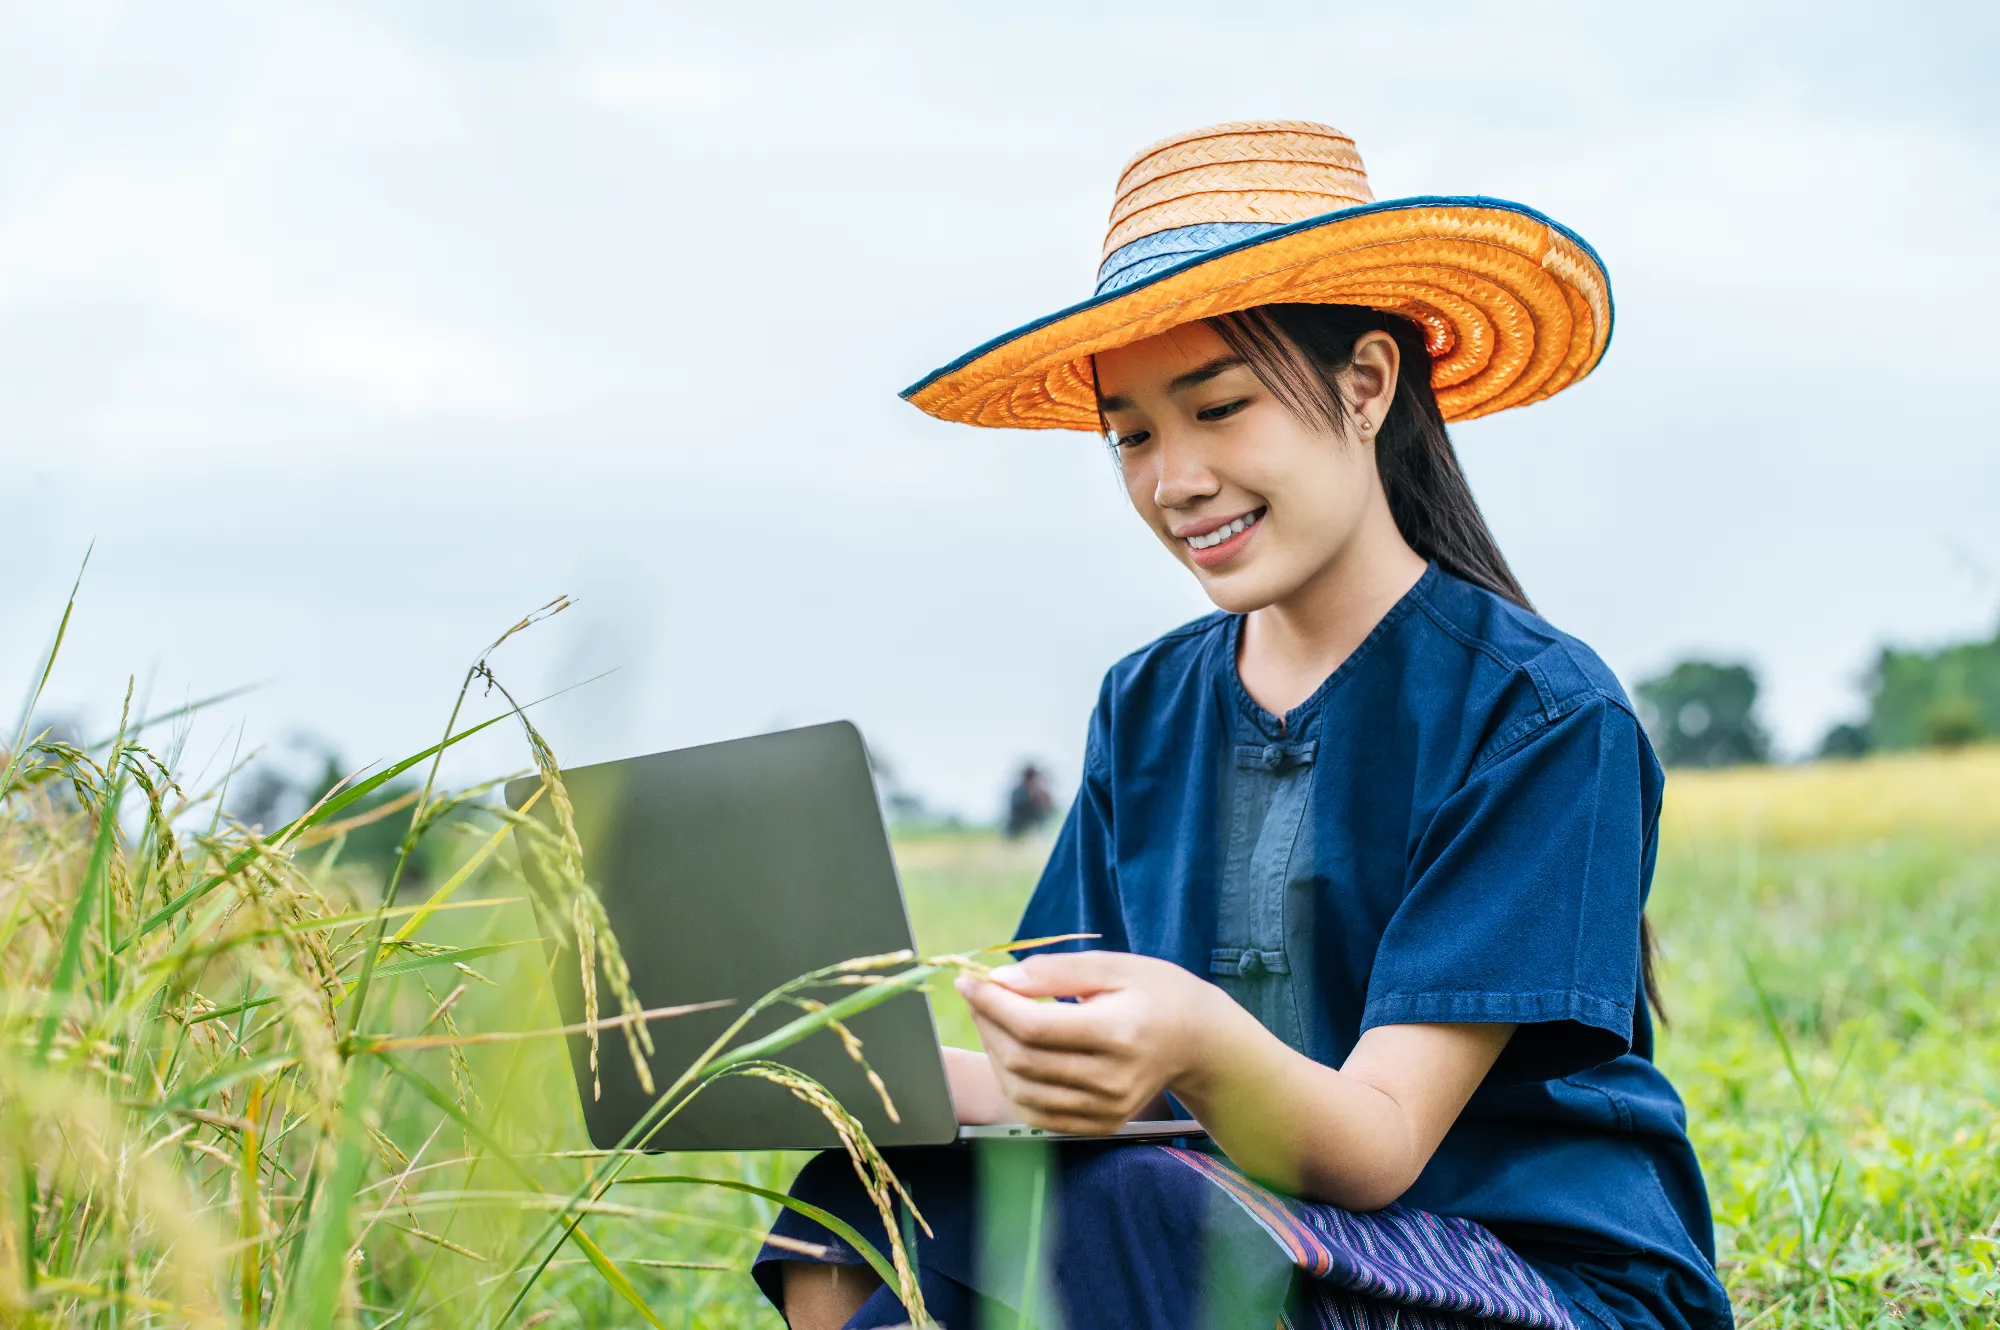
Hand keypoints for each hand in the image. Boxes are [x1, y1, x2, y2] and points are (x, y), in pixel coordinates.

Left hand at [953, 950, 1246, 1134]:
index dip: (993, 1004)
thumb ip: (1056, 970)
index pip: (1035, 1028)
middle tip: (977, 994)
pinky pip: (1037, 1114)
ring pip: (1022, 1091)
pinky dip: (1012, 1083)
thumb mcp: (1115, 966)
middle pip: (1024, 1060)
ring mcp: (1107, 1109)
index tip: (970, 981)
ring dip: (994, 1052)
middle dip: (988, 1023)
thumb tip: (1001, 978)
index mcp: (1119, 1034)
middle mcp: (1113, 1080)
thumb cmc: (1157, 992)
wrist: (1199, 1041)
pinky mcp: (1101, 1124)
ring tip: (993, 1018)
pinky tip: (1011, 1052)